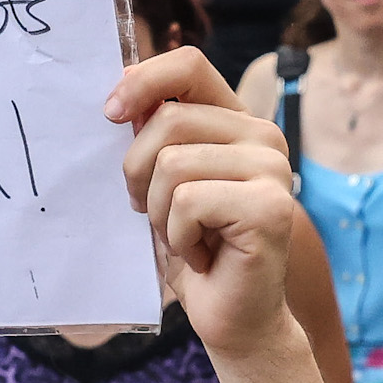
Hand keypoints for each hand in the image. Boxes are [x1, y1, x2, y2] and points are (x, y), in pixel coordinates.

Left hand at [106, 48, 302, 366]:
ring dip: (160, 213)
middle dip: (140, 173)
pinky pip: (188, 202)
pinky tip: (203, 255)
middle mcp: (263, 136)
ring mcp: (272, 169)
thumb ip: (154, 137)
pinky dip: (179, 237)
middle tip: (156, 214)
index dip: (143, 81)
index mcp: (237, 121)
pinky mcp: (270, 207)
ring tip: (186, 237)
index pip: (189, 65)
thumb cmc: (194, 248)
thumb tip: (118, 98)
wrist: (233, 317)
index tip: (109, 114)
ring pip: (173, 164)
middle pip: (168, 120)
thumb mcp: (163, 183)